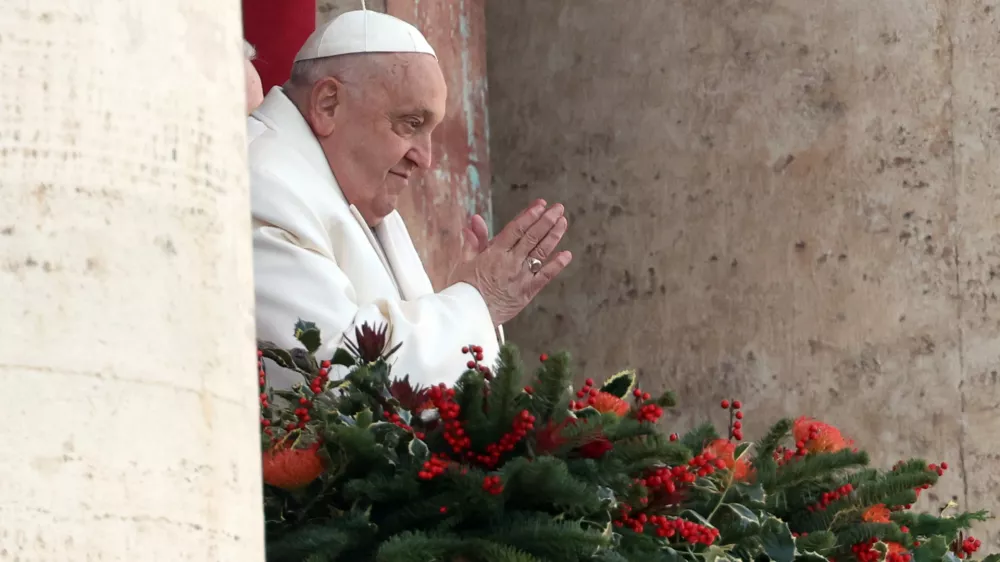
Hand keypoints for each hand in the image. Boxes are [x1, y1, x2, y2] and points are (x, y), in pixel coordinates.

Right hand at [449, 201, 571, 324]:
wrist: (468, 316)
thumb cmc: (464, 289)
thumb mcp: (465, 262)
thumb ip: (474, 241)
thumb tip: (474, 220)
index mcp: (494, 253)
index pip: (516, 229)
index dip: (529, 215)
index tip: (540, 204)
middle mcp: (510, 262)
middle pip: (532, 237)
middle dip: (547, 220)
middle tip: (558, 208)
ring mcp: (520, 277)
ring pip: (541, 252)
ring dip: (553, 236)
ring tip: (563, 222)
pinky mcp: (527, 292)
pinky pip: (545, 277)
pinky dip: (557, 265)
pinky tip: (566, 254)